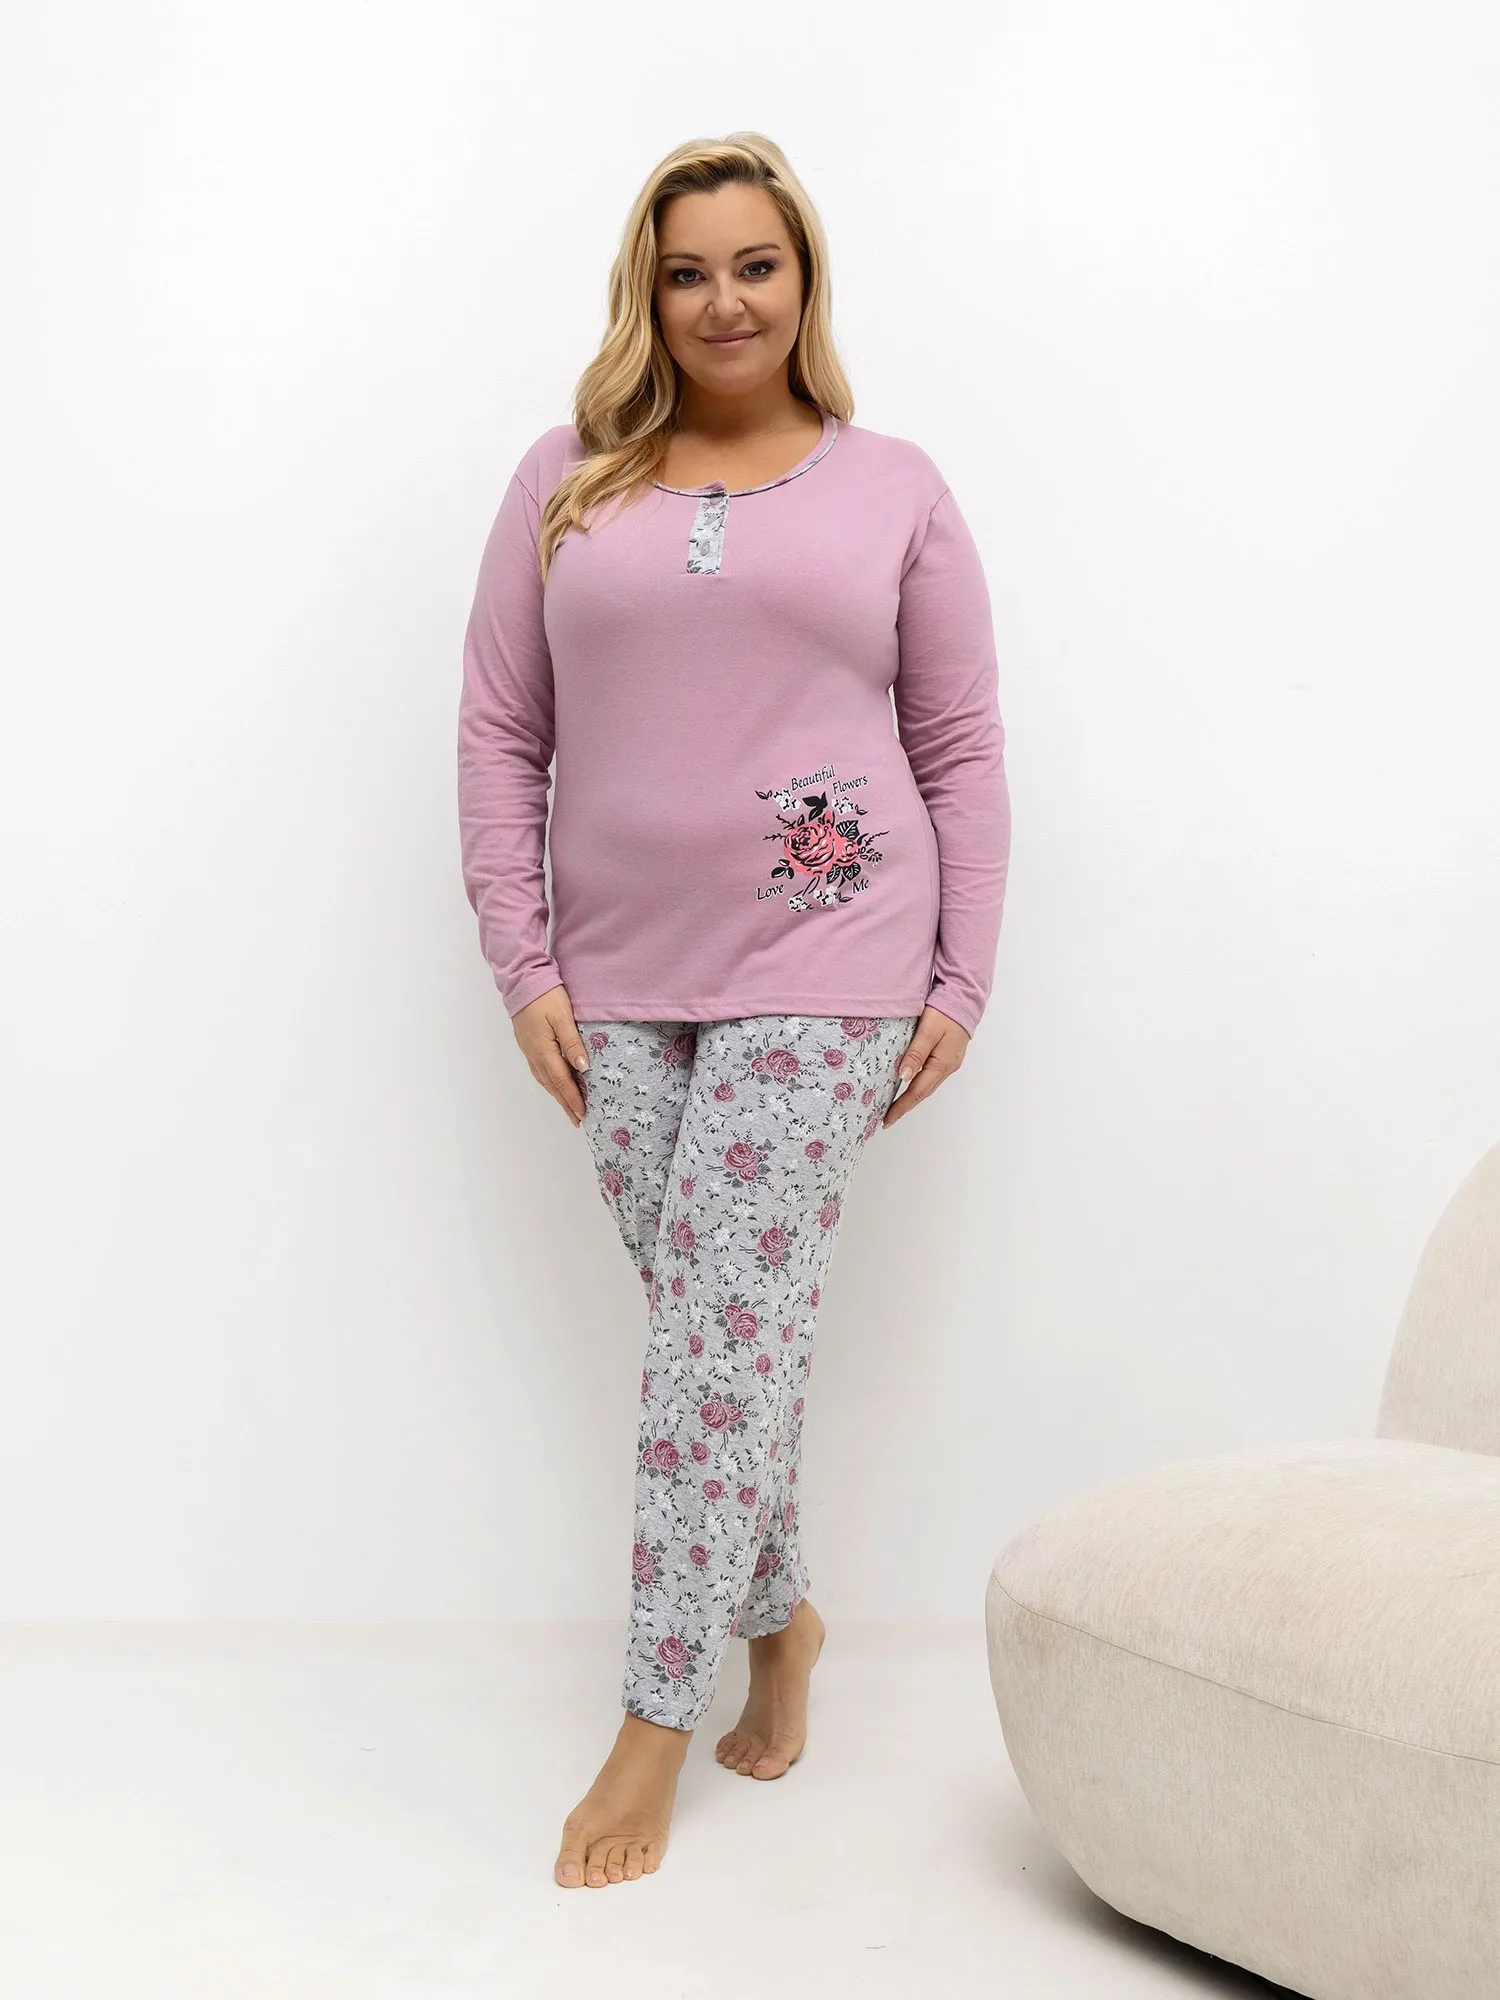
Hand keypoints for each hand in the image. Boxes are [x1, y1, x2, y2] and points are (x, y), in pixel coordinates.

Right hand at [512, 986, 591, 1126]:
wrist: (522, 980)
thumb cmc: (545, 996)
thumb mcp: (563, 1017)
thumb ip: (572, 1042)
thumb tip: (582, 1068)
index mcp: (543, 1049)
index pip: (561, 1080)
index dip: (572, 1098)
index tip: (582, 1114)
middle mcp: (534, 1053)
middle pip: (551, 1084)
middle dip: (565, 1102)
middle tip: (577, 1119)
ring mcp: (528, 1049)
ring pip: (544, 1078)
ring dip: (556, 1094)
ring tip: (568, 1106)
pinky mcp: (527, 1043)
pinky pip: (539, 1069)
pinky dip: (549, 1082)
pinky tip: (554, 1084)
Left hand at [881, 1006, 969, 1127]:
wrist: (965, 998)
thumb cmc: (945, 1012)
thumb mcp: (928, 1031)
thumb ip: (915, 1053)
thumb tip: (903, 1077)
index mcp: (942, 1064)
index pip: (917, 1092)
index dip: (901, 1107)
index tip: (886, 1120)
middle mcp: (947, 1067)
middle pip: (923, 1092)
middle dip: (905, 1106)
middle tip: (886, 1118)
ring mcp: (949, 1062)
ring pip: (927, 1085)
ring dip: (911, 1096)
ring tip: (894, 1105)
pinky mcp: (947, 1055)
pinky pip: (930, 1075)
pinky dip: (918, 1084)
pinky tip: (909, 1084)